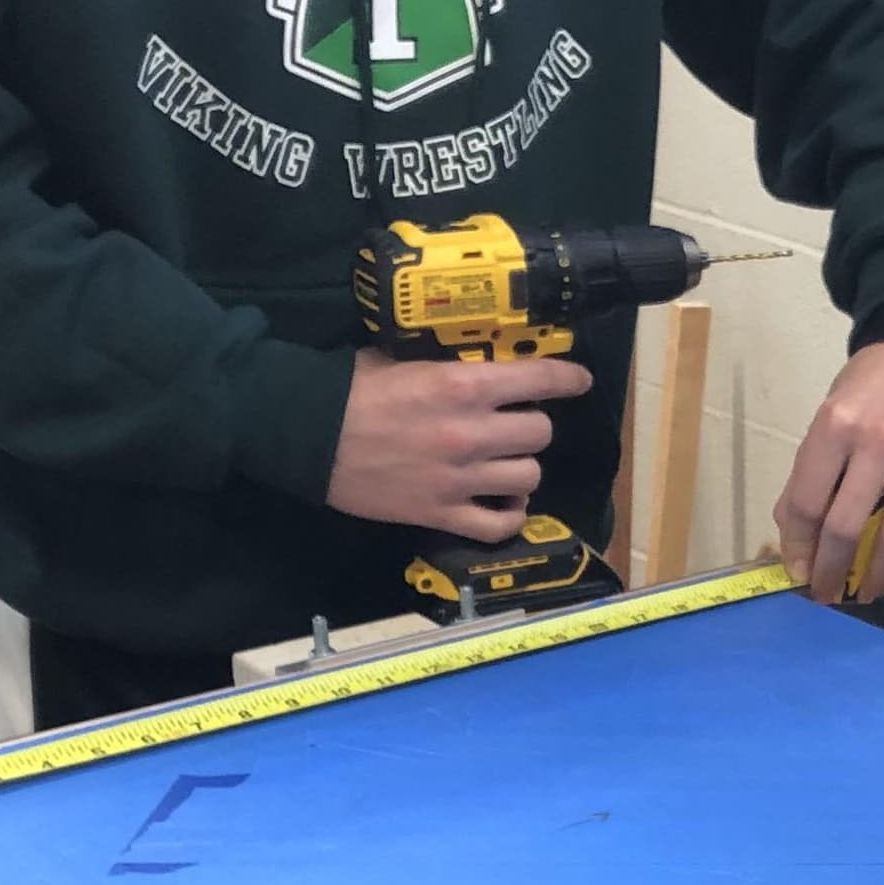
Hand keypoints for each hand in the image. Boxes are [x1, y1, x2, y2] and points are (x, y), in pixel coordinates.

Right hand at [327, 351, 593, 540]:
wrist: (305, 434)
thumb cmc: (349, 389)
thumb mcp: (402, 359)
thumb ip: (446, 365)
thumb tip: (477, 362)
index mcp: (461, 386)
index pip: (539, 381)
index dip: (567, 380)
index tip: (578, 381)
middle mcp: (470, 433)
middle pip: (540, 433)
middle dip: (533, 425)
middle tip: (516, 423)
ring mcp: (458, 479)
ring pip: (528, 478)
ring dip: (522, 468)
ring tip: (506, 463)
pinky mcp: (440, 513)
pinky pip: (499, 526)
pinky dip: (508, 516)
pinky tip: (501, 503)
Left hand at [775, 342, 883, 601]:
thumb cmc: (869, 386)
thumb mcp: (827, 416)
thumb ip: (812, 472)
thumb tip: (796, 534)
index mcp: (834, 427)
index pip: (806, 504)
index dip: (798, 547)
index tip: (798, 572)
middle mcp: (878, 441)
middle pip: (845, 528)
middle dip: (830, 572)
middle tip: (826, 594)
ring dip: (876, 576)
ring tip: (866, 592)